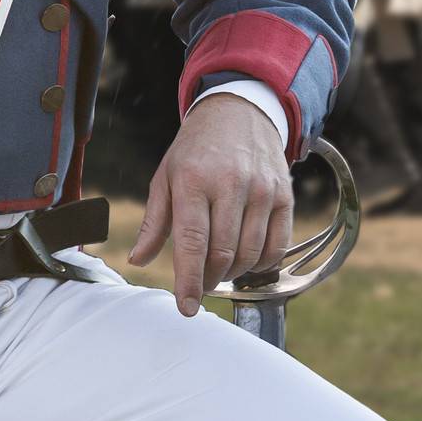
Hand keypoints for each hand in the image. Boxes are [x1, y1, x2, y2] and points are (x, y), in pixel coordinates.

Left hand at [127, 93, 292, 318]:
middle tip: (200, 282)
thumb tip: (138, 260)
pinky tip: (246, 257)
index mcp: (193, 180)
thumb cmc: (195, 150)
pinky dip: (261, 263)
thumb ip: (154, 221)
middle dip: (209, 278)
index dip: (188, 280)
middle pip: (222, 253)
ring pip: (250, 254)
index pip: (191, 242)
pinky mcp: (283, 195)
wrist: (238, 113)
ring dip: (233, 272)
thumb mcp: (166, 176)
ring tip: (220, 267)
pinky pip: (277, 246)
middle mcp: (230, 184)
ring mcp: (261, 190)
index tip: (186, 307)